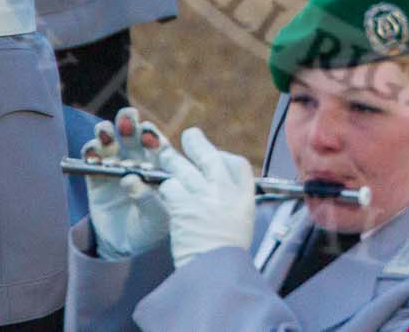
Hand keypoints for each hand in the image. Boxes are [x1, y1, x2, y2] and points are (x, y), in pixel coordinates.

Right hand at [81, 107, 172, 260]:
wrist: (124, 247)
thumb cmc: (149, 230)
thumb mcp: (155, 220)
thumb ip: (147, 200)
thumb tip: (130, 180)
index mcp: (159, 166)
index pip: (158, 146)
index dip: (153, 137)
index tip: (149, 135)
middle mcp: (138, 160)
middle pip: (134, 135)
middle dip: (130, 124)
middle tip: (127, 121)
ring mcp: (115, 166)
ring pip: (111, 140)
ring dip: (108, 131)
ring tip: (105, 132)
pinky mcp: (95, 176)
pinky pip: (91, 158)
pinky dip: (90, 151)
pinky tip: (92, 152)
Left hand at [158, 127, 255, 261]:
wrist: (215, 273)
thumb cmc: (227, 257)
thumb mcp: (242, 225)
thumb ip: (233, 203)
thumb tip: (221, 189)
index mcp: (244, 197)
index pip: (238, 164)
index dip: (224, 156)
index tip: (216, 155)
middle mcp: (225, 191)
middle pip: (209, 156)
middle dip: (197, 143)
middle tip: (189, 135)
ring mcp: (203, 195)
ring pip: (183, 166)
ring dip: (172, 161)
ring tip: (166, 156)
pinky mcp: (183, 205)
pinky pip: (170, 186)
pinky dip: (165, 187)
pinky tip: (164, 192)